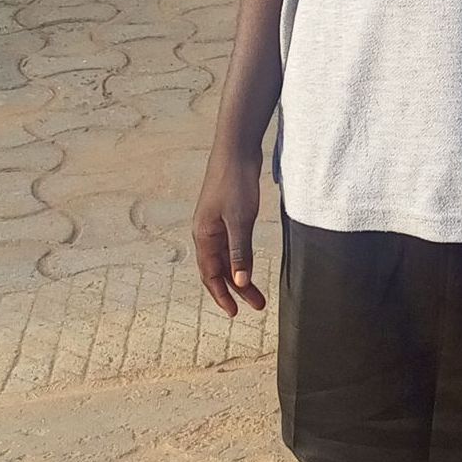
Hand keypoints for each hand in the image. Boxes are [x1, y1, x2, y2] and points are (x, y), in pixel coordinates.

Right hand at [193, 144, 266, 316]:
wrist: (237, 149)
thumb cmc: (234, 181)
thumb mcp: (240, 220)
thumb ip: (240, 251)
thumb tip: (240, 282)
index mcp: (204, 235)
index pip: (210, 274)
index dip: (222, 295)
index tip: (235, 312)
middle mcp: (207, 232)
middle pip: (220, 269)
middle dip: (237, 290)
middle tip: (257, 305)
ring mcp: (217, 223)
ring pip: (227, 258)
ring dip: (241, 275)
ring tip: (258, 293)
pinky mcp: (228, 215)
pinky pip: (233, 245)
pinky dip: (242, 259)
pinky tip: (251, 266)